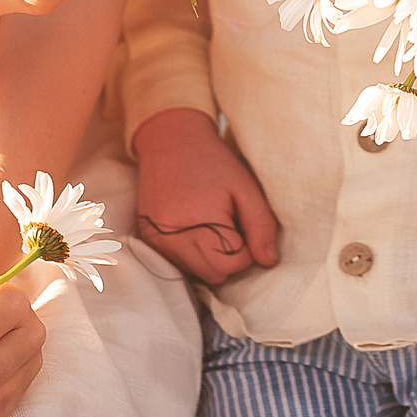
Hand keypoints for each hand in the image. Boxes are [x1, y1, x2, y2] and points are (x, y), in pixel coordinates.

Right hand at [131, 107, 280, 284]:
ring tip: (211, 225)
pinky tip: (195, 229)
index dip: (247, 250)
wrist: (170, 141)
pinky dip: (191, 255)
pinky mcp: (147, 241)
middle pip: (214, 274)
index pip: (232, 264)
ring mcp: (156, 241)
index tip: (244, 226)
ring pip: (196, 274)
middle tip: (230, 225)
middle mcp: (172, 236)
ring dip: (210, 258)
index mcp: (200, 220)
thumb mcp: (245, 187)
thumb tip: (268, 261)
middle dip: (230, 257)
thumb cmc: (213, 162)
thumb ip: (261, 225)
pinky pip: (178, 265)